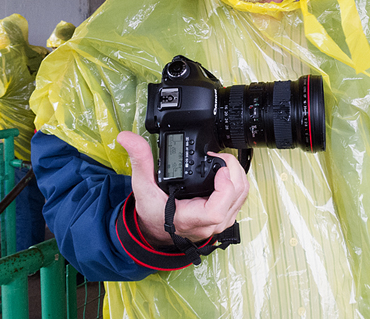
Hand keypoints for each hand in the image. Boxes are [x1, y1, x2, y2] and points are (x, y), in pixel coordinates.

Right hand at [116, 131, 248, 247]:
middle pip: (236, 197)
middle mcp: (210, 224)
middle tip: (217, 156)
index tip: (218, 167)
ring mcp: (221, 222)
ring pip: (242, 196)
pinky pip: (240, 198)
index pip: (217, 210)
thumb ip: (140, 160)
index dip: (224, 188)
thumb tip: (128, 138)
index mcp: (190, 218)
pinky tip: (225, 173)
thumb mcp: (142, 186)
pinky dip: (237, 182)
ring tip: (221, 162)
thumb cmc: (152, 212)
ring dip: (236, 174)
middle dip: (232, 170)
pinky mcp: (226, 217)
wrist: (157, 231)